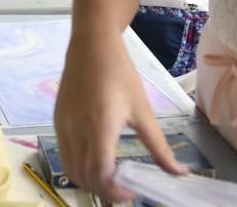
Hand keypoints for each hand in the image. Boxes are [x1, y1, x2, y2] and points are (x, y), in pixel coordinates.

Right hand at [55, 32, 186, 201]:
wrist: (91, 45)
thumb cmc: (119, 74)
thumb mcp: (143, 111)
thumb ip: (159, 147)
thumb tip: (179, 174)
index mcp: (100, 125)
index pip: (100, 172)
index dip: (115, 190)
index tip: (132, 191)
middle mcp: (77, 129)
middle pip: (84, 177)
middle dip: (104, 191)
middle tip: (125, 189)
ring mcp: (63, 126)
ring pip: (71, 169)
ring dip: (90, 181)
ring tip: (112, 178)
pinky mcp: (57, 122)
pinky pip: (65, 154)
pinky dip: (79, 166)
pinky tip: (98, 160)